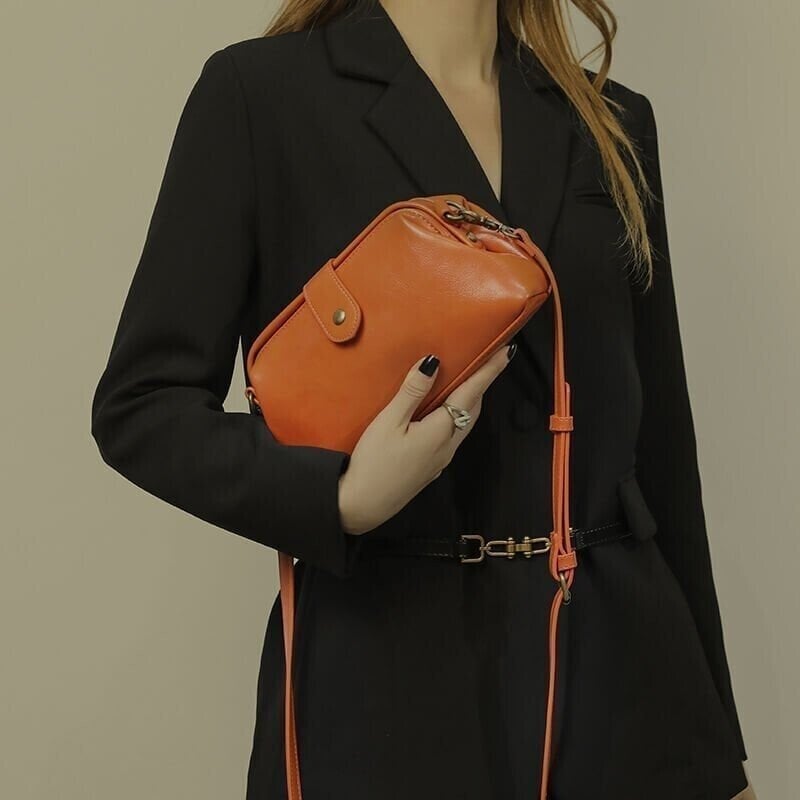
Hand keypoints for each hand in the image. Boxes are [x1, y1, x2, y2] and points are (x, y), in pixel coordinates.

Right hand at [338, 343, 516, 534]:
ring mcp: (441, 458)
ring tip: (468, 379)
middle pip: (473, 408)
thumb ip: (412, 392)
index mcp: (441, 430)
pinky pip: (453, 434)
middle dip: (483, 383)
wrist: (362, 506)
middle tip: (489, 360)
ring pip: (464, 422)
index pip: (471, 392)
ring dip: (471, 399)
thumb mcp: (389, 422)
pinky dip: (456, 414)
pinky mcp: (431, 466)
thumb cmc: (373, 464)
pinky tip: (443, 409)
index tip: (507, 351)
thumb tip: (433, 363)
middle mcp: (448, 445)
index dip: (489, 370)